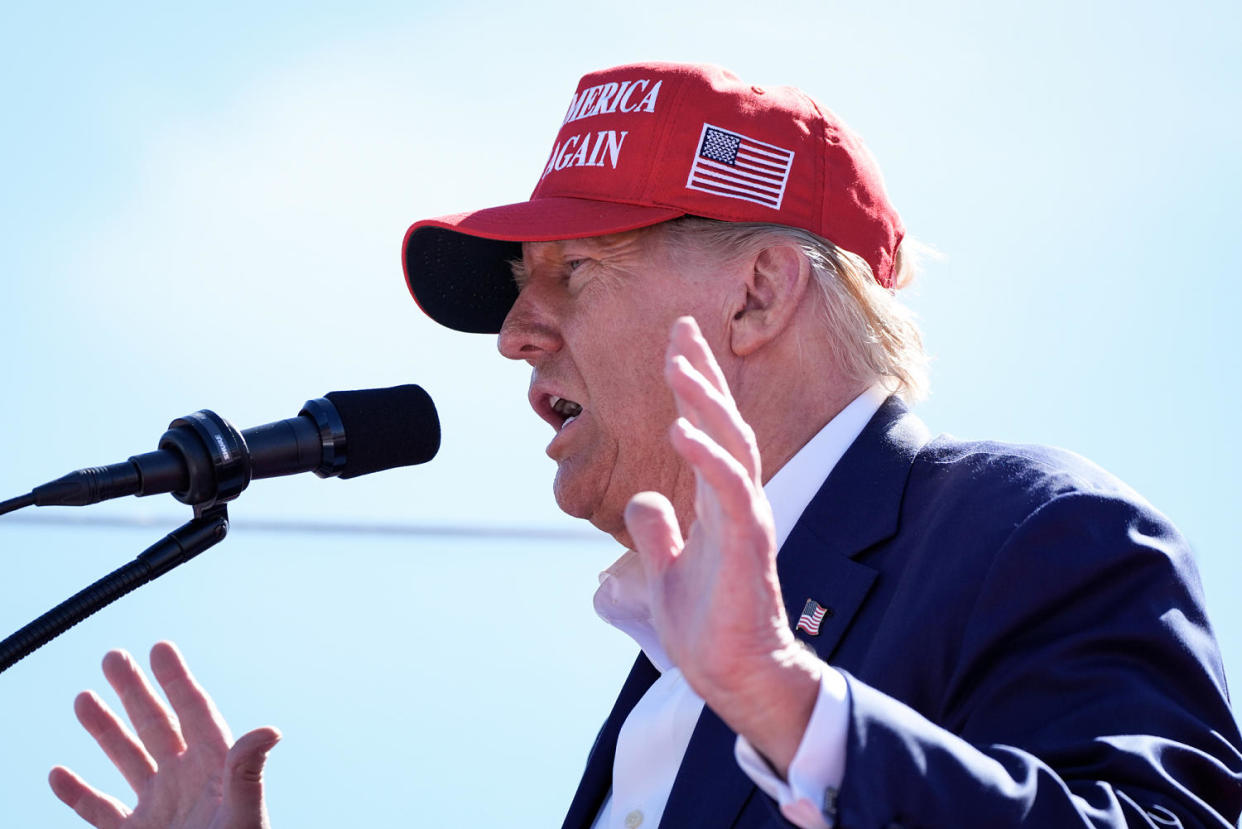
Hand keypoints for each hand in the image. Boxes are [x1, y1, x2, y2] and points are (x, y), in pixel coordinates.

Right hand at [49, 641, 279, 828]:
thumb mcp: (243, 816)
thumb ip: (247, 773)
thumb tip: (270, 730)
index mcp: (216, 769)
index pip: (195, 713)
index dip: (177, 680)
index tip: (161, 647)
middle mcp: (186, 782)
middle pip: (157, 726)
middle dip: (135, 691)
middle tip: (112, 656)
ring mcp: (159, 810)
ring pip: (127, 760)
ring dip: (105, 731)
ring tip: (82, 697)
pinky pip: (101, 812)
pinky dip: (79, 794)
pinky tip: (59, 773)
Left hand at [625, 317, 820, 773]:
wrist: (733, 676)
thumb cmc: (708, 626)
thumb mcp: (667, 570)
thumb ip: (657, 532)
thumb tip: (643, 498)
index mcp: (718, 502)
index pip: (708, 429)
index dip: (694, 385)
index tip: (676, 340)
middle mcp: (737, 501)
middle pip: (724, 423)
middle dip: (702, 374)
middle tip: (681, 328)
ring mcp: (746, 520)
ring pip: (732, 446)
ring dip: (706, 402)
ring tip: (679, 364)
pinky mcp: (749, 546)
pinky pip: (731, 492)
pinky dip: (709, 457)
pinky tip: (683, 429)